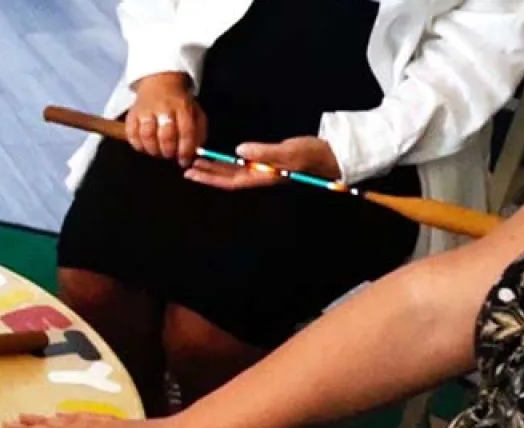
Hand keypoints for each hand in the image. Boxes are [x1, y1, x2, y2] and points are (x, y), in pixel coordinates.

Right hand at [127, 72, 205, 166]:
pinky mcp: (132, 113)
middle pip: (166, 135)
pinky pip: (131, 134)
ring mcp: (146, 110)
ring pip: (147, 135)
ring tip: (157, 152)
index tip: (184, 161)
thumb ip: (198, 132)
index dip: (185, 150)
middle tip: (169, 155)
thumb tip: (196, 152)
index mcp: (183, 107)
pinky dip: (137, 145)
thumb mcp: (195, 112)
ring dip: (152, 150)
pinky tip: (144, 146)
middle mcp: (164, 108)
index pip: (186, 132)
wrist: (160, 82)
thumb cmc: (179, 102)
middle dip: (168, 151)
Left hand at [186, 136, 342, 189]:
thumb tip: (239, 151)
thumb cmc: (314, 154)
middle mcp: (262, 177)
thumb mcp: (290, 151)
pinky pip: (245, 166)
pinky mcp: (272, 165)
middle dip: (208, 174)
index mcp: (264, 177)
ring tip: (200, 162)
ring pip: (236, 173)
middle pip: (229, 179)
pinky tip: (225, 158)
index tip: (191, 172)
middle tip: (187, 166)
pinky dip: (231, 162)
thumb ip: (265, 152)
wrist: (336, 155)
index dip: (210, 178)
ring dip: (217, 168)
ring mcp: (267, 172)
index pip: (231, 181)